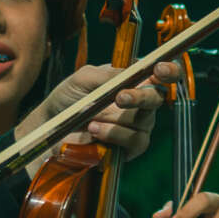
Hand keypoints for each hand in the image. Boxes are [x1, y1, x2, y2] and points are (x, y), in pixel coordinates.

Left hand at [31, 59, 176, 160]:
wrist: (49, 128)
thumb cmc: (67, 98)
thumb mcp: (83, 78)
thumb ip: (108, 73)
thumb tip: (131, 73)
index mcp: (133, 80)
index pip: (162, 74)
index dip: (168, 70)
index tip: (159, 70)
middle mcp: (140, 102)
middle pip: (158, 97)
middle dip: (140, 97)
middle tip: (121, 97)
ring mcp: (137, 125)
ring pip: (145, 120)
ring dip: (117, 120)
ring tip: (92, 119)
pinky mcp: (131, 147)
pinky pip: (135, 140)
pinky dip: (114, 134)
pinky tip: (95, 130)